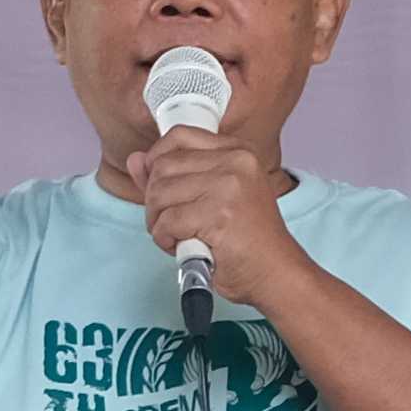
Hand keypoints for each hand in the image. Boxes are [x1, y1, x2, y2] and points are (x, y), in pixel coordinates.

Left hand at [129, 122, 305, 305]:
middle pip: (162, 166)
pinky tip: (183, 246)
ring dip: (158, 221)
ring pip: (159, 193)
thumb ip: (172, 176)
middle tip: (171, 222)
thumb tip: (135, 159)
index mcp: (239, 152)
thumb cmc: (247, 241)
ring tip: (178, 236)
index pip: (179, 136)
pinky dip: (165, 239)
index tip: (159, 184)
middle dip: (155, 199)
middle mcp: (236, 162)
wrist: (275, 273)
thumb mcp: (212, 198)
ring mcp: (228, 186)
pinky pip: (166, 221)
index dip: (157, 160)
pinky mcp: (218, 215)